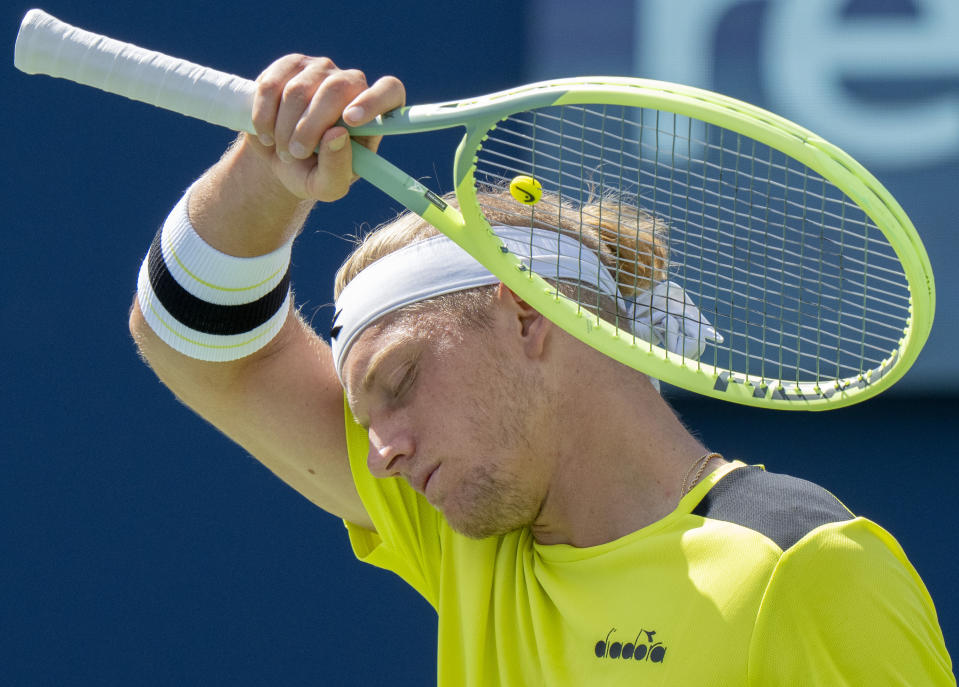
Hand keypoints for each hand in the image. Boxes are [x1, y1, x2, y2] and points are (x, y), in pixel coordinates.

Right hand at [247, 55, 404, 201]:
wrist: (278, 158)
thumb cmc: (312, 172)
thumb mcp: (326, 186)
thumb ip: (337, 169)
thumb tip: (338, 135)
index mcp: (374, 114)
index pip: (389, 90)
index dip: (373, 101)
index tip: (352, 120)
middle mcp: (352, 84)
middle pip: (337, 89)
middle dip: (311, 126)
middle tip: (297, 153)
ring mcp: (321, 70)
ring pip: (299, 90)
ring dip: (285, 127)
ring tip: (284, 150)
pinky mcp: (290, 65)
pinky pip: (272, 84)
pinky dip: (263, 115)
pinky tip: (266, 133)